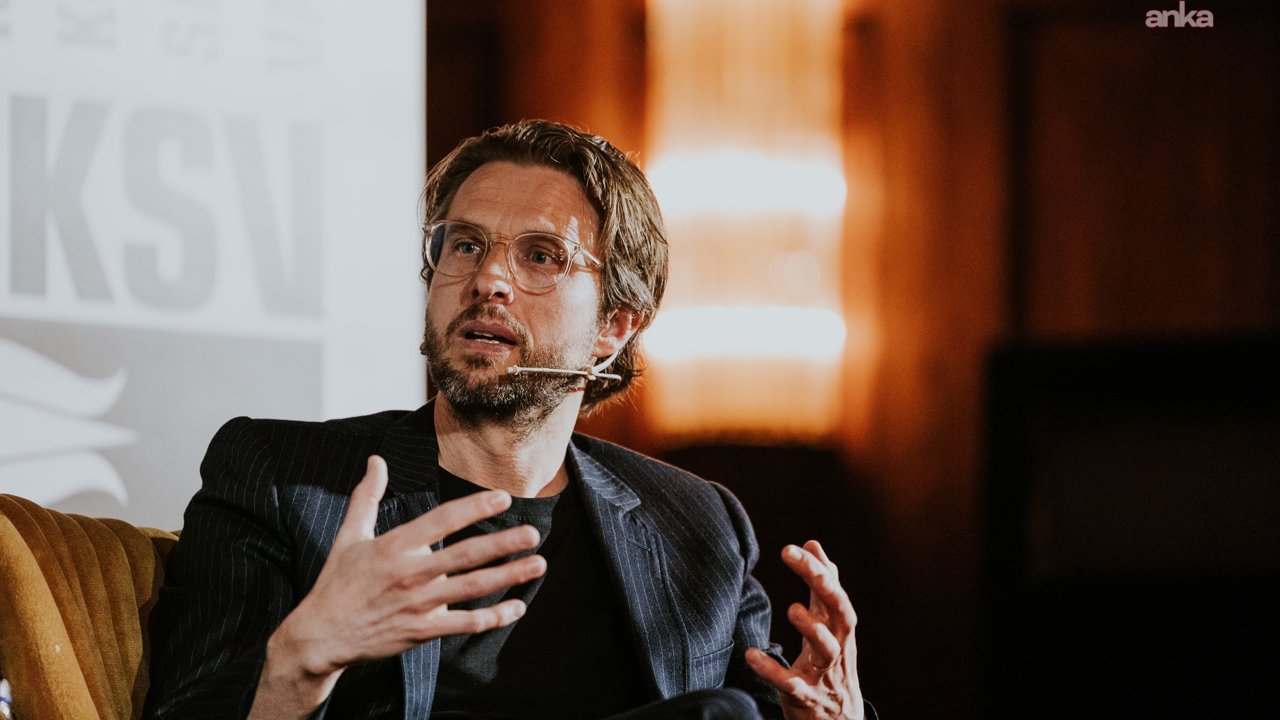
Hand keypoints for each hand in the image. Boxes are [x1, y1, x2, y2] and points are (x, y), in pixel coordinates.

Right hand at [250, 455, 545, 718]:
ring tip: (538, 564)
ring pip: (471, 589)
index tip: (502, 498)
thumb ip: (367, 496)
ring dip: (508, 576)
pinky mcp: (421, 631)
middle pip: (464, 556)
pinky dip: (493, 617)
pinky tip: (517, 607)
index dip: (473, 508)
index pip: (441, 521)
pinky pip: (464, 624)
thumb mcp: (350, 536)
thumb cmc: (337, 583)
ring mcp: (417, 605)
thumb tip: (375, 460)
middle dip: (502, 544)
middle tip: (533, 533)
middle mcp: (409, 574)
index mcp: (393, 547)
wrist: (321, 636)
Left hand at [747, 540, 864, 719]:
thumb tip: (814, 544)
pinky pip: (792, 685)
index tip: (795, 547)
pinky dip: (773, 671)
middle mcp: (838, 648)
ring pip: (828, 650)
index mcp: (841, 628)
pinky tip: (751, 654)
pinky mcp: (807, 698)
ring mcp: (825, 674)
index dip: (818, 569)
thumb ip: (821, 586)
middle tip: (794, 556)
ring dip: (812, 629)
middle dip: (821, 583)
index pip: (835, 592)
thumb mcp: (830, 625)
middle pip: (839, 613)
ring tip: (792, 609)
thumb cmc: (833, 665)